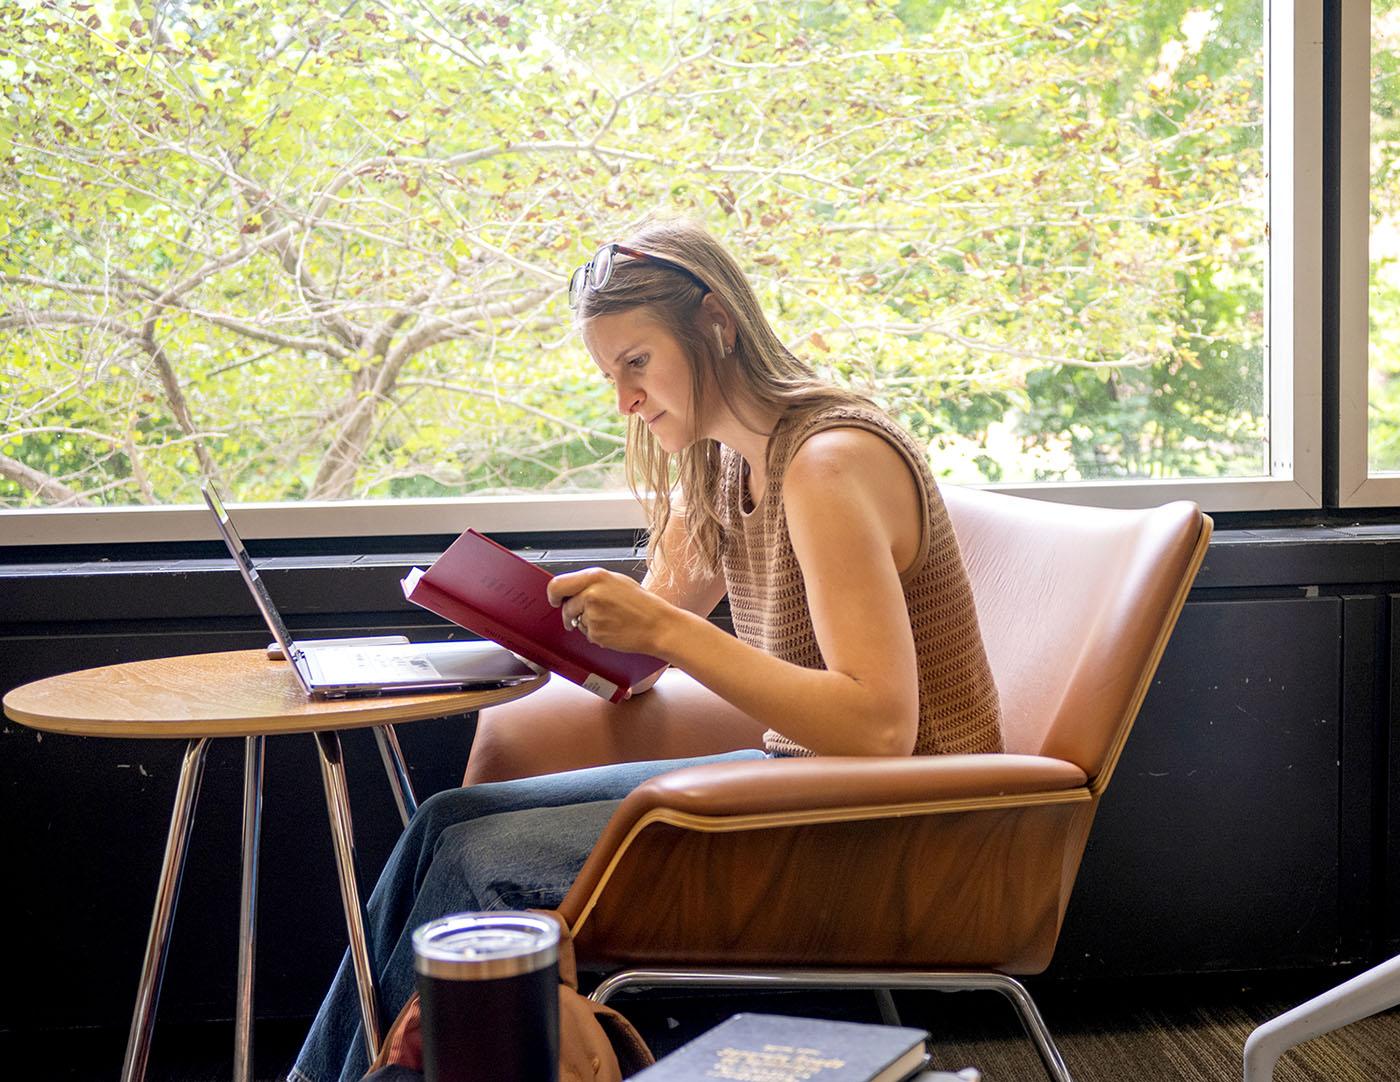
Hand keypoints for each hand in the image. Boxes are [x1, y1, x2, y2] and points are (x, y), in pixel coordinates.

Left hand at [547, 567, 678, 656]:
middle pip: (566, 607)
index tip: (554, 600)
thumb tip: (570, 589)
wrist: (657, 625)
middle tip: (589, 614)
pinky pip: (587, 634)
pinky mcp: (595, 633)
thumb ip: (591, 583)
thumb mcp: (616, 581)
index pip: (557, 585)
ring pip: (576, 621)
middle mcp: (590, 594)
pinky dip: (596, 633)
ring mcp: (592, 616)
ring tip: (610, 618)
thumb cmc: (641, 603)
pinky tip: (613, 628)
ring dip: (587, 622)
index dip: (552, 595)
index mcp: (595, 577)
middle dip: (572, 613)